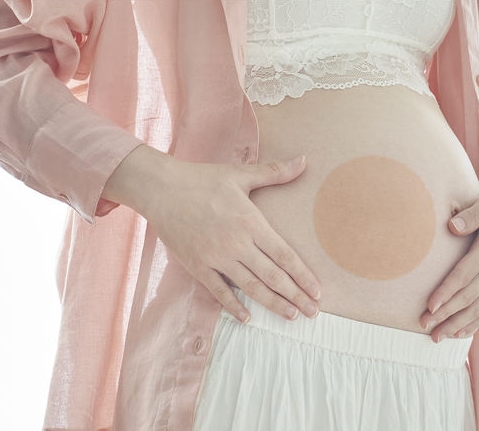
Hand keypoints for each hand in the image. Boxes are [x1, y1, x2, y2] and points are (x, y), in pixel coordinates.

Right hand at [103, 145, 320, 323]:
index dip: (303, 275)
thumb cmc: (202, 180)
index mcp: (251, 222)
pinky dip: (233, 306)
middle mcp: (237, 243)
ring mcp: (216, 257)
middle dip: (295, 296)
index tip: (317, 291)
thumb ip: (275, 172)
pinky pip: (218, 291)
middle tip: (313, 312)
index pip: (284, 255)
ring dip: (272, 304)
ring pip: (250, 287)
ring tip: (291, 316)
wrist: (161, 189)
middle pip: (273, 276)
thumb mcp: (241, 174)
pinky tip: (247, 318)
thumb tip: (304, 160)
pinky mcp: (197, 265)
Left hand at [419, 193, 478, 342]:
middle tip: (424, 325)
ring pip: (478, 308)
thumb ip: (473, 214)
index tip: (430, 305)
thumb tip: (452, 226)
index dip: (447, 291)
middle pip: (468, 297)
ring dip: (456, 324)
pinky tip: (458, 334)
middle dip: (446, 314)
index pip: (465, 274)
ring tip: (435, 337)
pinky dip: (474, 324)